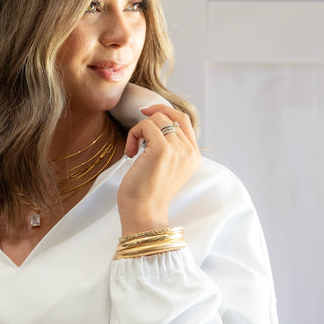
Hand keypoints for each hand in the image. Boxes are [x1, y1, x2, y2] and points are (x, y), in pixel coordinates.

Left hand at [118, 104, 199, 234]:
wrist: (143, 213)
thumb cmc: (147, 194)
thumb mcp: (165, 167)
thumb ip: (169, 146)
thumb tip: (154, 119)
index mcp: (193, 156)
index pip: (184, 119)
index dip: (165, 111)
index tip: (147, 114)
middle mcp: (189, 151)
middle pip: (170, 115)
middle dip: (149, 119)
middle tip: (136, 133)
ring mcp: (177, 149)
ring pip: (157, 119)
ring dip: (138, 130)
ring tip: (133, 150)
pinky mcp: (162, 149)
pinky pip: (145, 125)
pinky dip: (133, 135)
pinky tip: (130, 153)